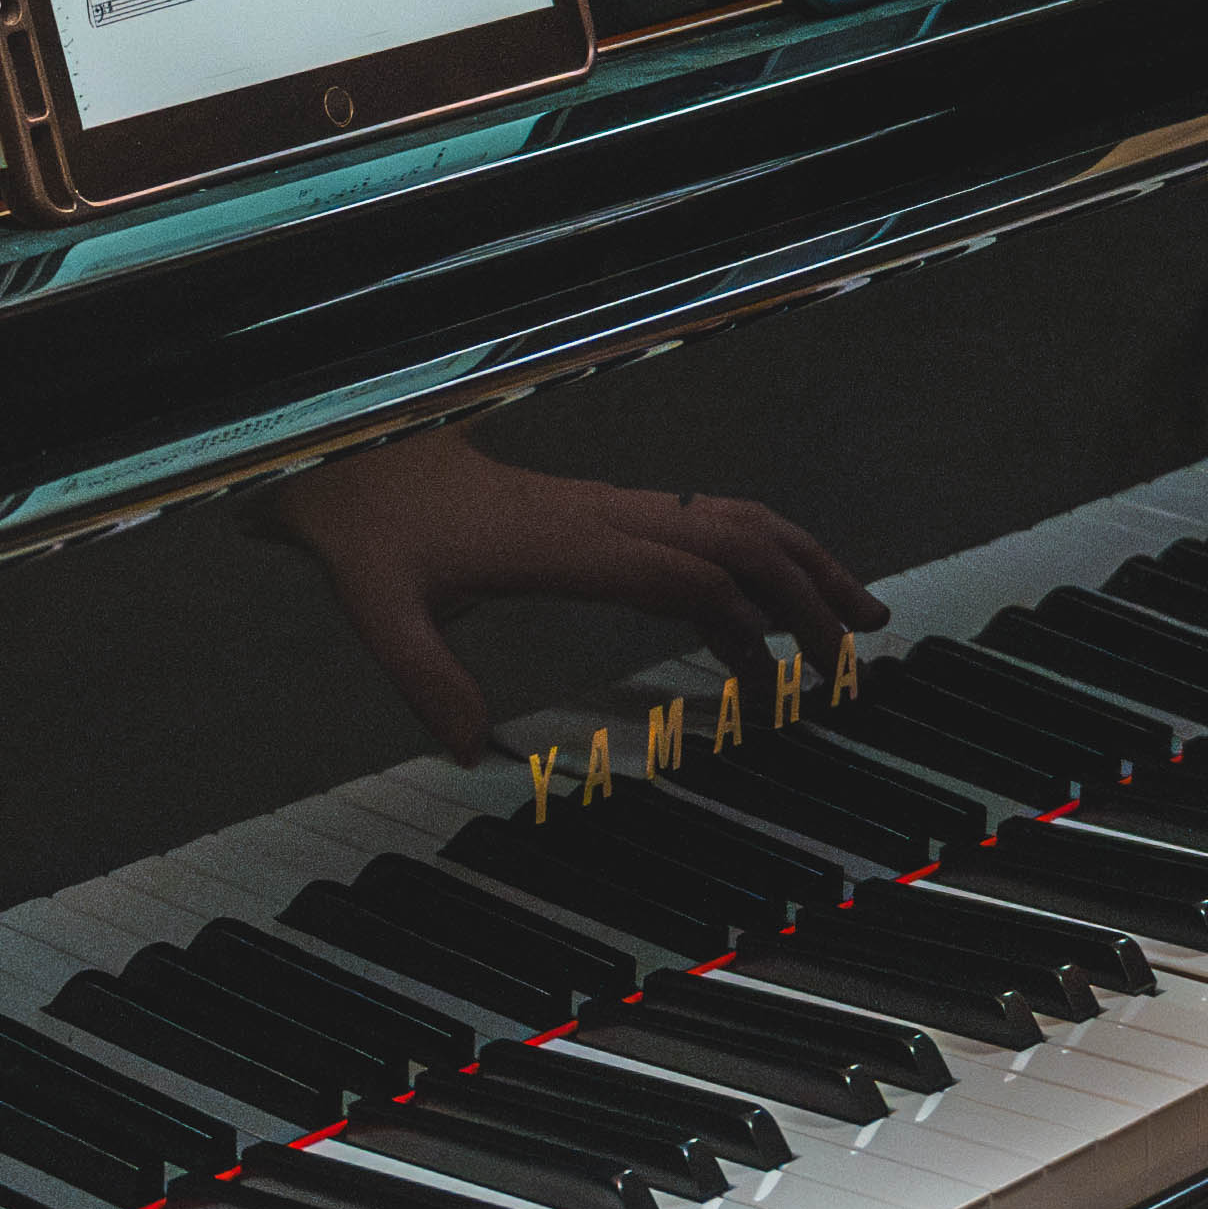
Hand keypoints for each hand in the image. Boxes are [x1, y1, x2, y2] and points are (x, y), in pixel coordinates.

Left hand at [275, 430, 874, 760]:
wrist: (350, 457)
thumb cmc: (369, 530)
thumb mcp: (379, 610)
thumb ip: (423, 677)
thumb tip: (469, 751)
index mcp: (563, 542)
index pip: (681, 571)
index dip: (743, 620)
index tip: (781, 682)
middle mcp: (601, 515)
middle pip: (733, 536)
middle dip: (806, 589)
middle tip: (857, 654)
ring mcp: (607, 508)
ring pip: (729, 520)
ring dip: (799, 563)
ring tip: (855, 616)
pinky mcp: (600, 513)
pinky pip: (699, 527)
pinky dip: (755, 561)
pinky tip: (770, 610)